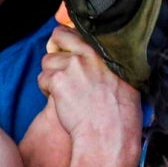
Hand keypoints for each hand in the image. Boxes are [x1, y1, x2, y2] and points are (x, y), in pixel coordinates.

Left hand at [37, 28, 143, 166]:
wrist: (109, 135)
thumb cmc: (121, 115)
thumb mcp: (125, 80)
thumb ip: (110, 64)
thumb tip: (95, 62)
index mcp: (107, 50)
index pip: (79, 30)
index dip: (70, 41)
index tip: (70, 53)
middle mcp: (90, 52)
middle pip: (59, 36)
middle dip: (56, 52)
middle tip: (61, 71)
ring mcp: (73, 65)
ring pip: (47, 61)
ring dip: (51, 76)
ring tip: (66, 94)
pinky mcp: (58, 80)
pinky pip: (42, 79)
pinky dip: (47, 91)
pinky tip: (60, 103)